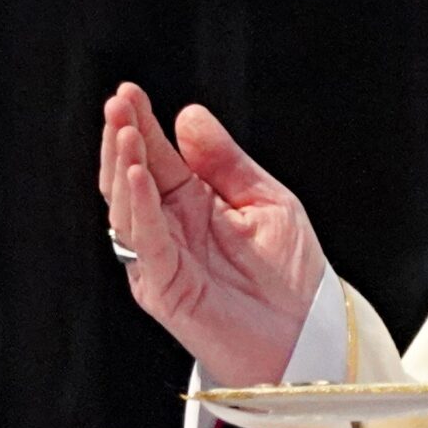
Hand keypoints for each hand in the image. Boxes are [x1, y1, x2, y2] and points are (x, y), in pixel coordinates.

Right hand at [97, 83, 326, 387]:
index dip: (140, 125)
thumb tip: (188, 115)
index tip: (129, 92)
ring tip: (122, 132)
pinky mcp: (162, 287)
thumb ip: (227, 162)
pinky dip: (136, 208)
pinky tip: (136, 175)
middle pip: (132, 176)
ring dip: (122, 167)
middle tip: (118, 102)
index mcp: (192, 204)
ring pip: (126, 207)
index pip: (157, 157)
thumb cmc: (293, 275)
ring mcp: (160, 258)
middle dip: (122, 138)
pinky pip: (143, 243)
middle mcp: (169, 228)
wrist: (310, 336)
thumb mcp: (268, 202)